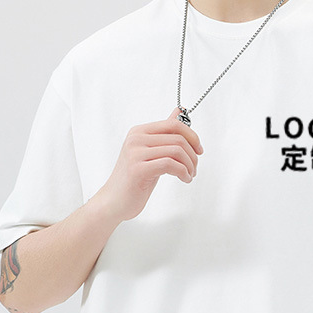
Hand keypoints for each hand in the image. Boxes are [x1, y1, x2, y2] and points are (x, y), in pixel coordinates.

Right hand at [91, 107, 203, 222]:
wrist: (114, 201)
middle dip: (193, 155)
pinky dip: (183, 173)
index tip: (199, 150)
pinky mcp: (138, 169)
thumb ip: (164, 134)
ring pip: (176, 151)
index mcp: (139, 132)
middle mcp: (136, 139)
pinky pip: (170, 164)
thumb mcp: (151, 153)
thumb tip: (179, 111)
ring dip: (189, 165)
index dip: (192, 136)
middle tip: (194, 168)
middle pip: (178, 138)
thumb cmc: (134, 179)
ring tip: (189, 175)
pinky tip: (185, 179)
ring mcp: (136, 153)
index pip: (173, 124)